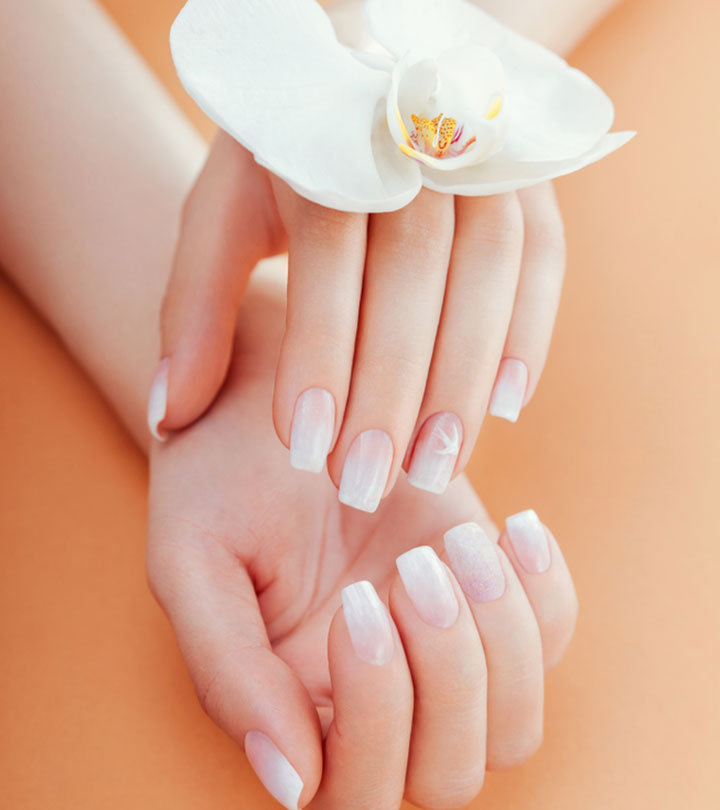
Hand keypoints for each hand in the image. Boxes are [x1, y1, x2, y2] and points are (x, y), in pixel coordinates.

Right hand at [148, 268, 576, 809]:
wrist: (278, 402)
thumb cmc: (221, 480)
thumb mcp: (193, 561)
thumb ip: (228, 672)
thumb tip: (292, 783)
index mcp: (293, 710)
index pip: (355, 790)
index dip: (374, 715)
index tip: (355, 602)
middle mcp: (375, 700)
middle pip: (448, 773)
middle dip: (446, 675)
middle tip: (412, 568)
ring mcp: (439, 652)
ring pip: (512, 728)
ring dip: (500, 641)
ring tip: (454, 543)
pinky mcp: (485, 598)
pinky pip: (551, 638)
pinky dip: (546, 594)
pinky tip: (510, 529)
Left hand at [153, 131, 564, 511]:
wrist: (362, 71)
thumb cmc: (285, 157)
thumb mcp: (220, 212)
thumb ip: (195, 307)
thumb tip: (170, 414)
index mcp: (324, 130)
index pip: (327, 249)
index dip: (320, 351)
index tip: (306, 447)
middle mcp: (410, 130)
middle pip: (414, 266)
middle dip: (393, 384)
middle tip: (368, 481)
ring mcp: (478, 148)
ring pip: (488, 266)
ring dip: (466, 375)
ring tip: (434, 465)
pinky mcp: (525, 174)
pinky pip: (543, 254)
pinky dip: (531, 330)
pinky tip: (507, 406)